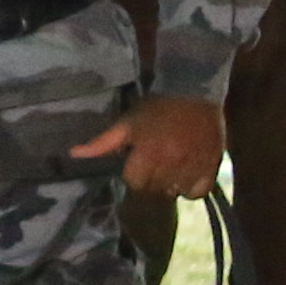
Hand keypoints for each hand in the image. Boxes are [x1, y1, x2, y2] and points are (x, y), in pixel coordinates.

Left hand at [70, 91, 228, 202]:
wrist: (194, 92)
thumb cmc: (157, 108)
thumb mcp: (127, 123)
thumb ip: (102, 142)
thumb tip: (74, 154)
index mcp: (149, 152)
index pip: (134, 182)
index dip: (133, 172)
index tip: (137, 160)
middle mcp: (172, 163)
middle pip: (154, 189)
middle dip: (150, 178)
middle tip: (155, 162)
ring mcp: (194, 166)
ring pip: (175, 192)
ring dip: (170, 183)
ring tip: (170, 166)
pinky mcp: (211, 167)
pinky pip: (197, 192)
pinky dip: (191, 188)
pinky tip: (186, 173)